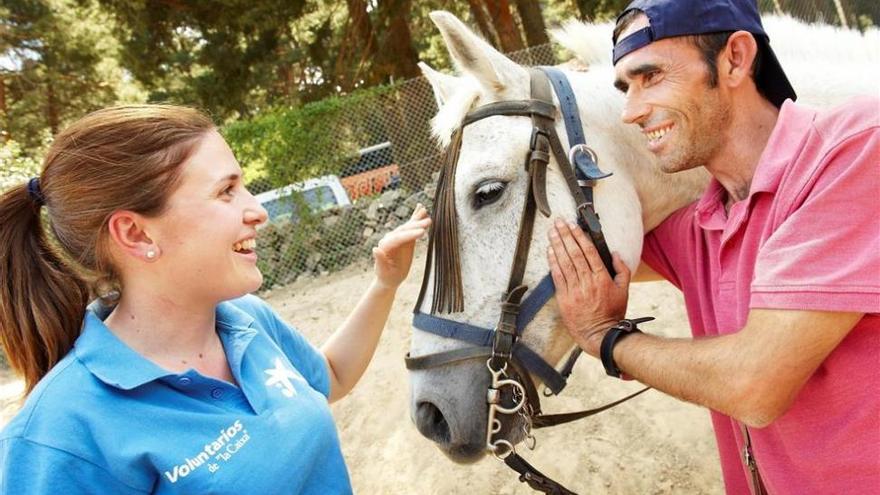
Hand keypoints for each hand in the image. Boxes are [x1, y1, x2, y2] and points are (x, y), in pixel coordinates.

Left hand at [373, 204, 430, 289]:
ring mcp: (397, 237)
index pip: (398, 238)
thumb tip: (375, 249)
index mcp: (385, 246)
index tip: (422, 232)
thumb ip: (380, 260)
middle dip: (415, 225)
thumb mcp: (383, 271)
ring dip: (416, 218)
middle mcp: (390, 239)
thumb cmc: (387, 276)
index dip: (410, 234)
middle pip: (403, 230)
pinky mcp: (404, 238)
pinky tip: (421, 209)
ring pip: (407, 226)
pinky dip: (415, 217)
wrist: (389, 278)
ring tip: (425, 211)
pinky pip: (410, 227)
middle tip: (428, 221)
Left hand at [547, 219, 630, 355]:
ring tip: (552, 232)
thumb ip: (621, 269)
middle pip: (574, 253)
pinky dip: (553, 262)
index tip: (573, 226)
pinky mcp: (564, 298)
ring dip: (557, 245)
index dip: (580, 237)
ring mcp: (575, 290)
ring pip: (564, 262)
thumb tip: (615, 253)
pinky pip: (557, 276)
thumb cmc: (613, 313)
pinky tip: (549, 251)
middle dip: (566, 236)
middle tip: (559, 222)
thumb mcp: (624, 290)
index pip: (589, 252)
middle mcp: (587, 281)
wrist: (600, 334)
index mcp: (602, 278)